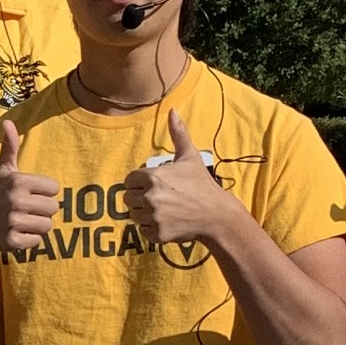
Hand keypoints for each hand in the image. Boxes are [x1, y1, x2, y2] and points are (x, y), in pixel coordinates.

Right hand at [0, 122, 61, 255]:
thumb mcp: (1, 171)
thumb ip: (10, 147)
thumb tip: (8, 122)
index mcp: (19, 181)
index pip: (54, 189)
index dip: (44, 192)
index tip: (29, 194)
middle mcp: (16, 200)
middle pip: (53, 208)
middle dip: (42, 211)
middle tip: (25, 210)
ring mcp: (13, 222)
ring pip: (47, 226)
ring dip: (37, 225)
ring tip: (21, 221)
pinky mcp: (12, 241)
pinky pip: (37, 241)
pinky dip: (29, 239)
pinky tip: (15, 233)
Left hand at [121, 109, 231, 249]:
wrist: (216, 215)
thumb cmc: (202, 184)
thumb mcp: (189, 157)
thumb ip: (178, 134)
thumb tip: (172, 111)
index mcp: (153, 176)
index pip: (129, 181)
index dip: (139, 183)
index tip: (155, 185)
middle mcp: (150, 197)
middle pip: (128, 199)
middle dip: (140, 199)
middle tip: (161, 199)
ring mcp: (153, 217)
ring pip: (134, 216)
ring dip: (145, 214)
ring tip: (165, 210)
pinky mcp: (157, 234)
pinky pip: (143, 231)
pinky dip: (152, 229)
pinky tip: (168, 222)